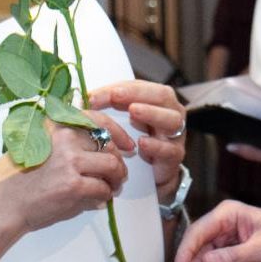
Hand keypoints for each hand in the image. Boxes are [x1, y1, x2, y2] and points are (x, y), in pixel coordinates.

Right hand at [0, 113, 130, 234]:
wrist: (0, 204)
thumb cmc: (16, 179)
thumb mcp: (36, 146)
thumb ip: (66, 142)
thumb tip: (101, 148)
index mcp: (56, 124)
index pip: (98, 119)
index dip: (119, 133)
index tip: (128, 145)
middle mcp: (65, 137)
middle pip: (110, 146)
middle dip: (118, 164)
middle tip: (117, 177)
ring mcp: (71, 161)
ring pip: (113, 167)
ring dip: (116, 180)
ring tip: (110, 189)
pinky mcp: (75, 185)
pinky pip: (103, 189)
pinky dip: (103, 197)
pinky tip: (94, 202)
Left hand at [87, 80, 186, 203]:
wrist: (152, 175)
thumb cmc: (136, 140)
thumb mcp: (123, 120)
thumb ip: (109, 106)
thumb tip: (85, 98)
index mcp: (158, 100)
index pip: (141, 86)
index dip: (120, 87)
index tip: (96, 94)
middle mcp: (171, 113)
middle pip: (163, 96)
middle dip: (138, 94)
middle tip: (116, 95)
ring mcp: (176, 136)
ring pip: (172, 120)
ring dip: (152, 113)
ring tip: (134, 112)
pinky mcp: (175, 157)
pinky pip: (170, 149)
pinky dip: (156, 145)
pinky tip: (142, 143)